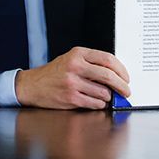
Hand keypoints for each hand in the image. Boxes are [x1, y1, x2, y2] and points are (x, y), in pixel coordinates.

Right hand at [13, 47, 129, 109]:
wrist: (32, 86)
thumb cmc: (53, 73)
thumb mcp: (70, 60)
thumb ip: (91, 63)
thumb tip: (116, 75)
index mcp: (77, 54)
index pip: (107, 59)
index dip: (121, 70)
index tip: (126, 78)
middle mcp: (75, 66)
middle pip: (108, 75)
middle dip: (122, 86)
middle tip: (126, 91)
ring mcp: (72, 83)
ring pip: (104, 92)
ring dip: (108, 97)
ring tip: (102, 96)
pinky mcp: (71, 97)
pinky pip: (95, 103)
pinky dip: (99, 104)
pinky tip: (94, 101)